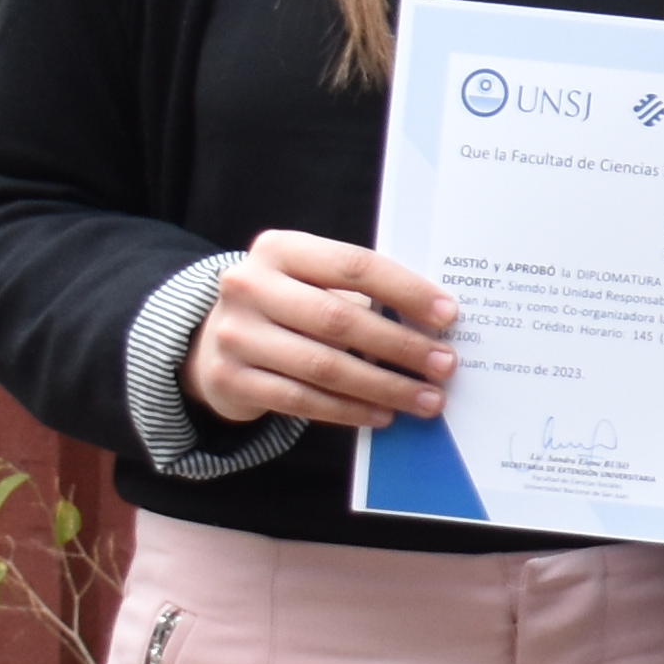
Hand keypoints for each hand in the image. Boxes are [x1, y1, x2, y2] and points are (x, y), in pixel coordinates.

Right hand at [186, 228, 456, 430]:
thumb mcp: (314, 282)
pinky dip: (349, 410)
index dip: (406, 291)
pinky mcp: (229, 379)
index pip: (354, 266)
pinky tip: (382, 414)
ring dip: (384, 386)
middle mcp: (249, 287)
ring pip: (323, 366)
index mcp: (280, 249)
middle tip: (444, 364)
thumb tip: (435, 325)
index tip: (448, 315)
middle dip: (401, 346)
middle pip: (339, 320)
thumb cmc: (289, 304)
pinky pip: (301, 401)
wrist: (215, 339)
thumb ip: (362, 292)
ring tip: (427, 399)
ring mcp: (234, 335)